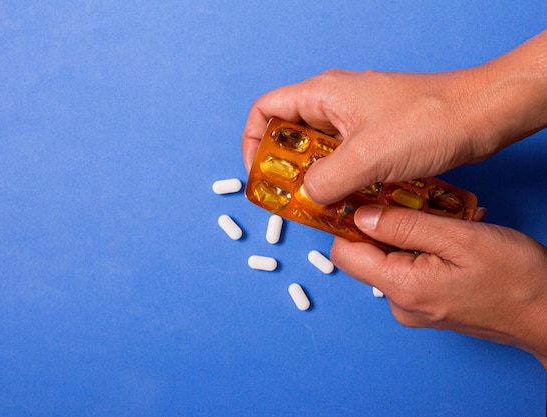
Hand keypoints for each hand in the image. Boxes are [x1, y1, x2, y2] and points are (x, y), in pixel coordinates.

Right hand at [242, 69, 493, 203]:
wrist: (481, 116)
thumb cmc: (428, 121)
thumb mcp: (366, 157)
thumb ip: (325, 181)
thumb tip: (307, 196)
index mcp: (323, 94)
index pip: (267, 110)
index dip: (254, 142)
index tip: (261, 174)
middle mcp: (336, 104)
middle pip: (292, 135)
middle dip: (287, 170)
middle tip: (291, 201)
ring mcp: (358, 120)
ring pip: (321, 153)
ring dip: (318, 181)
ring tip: (321, 208)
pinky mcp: (378, 136)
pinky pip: (348, 161)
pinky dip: (344, 183)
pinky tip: (350, 204)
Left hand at [331, 205, 546, 367]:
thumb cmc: (516, 279)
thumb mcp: (459, 238)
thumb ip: (404, 226)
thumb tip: (361, 216)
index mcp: (403, 288)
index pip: (345, 253)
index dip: (349, 223)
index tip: (365, 199)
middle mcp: (401, 304)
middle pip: (367, 255)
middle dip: (386, 226)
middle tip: (417, 205)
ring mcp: (414, 308)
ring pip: (390, 260)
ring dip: (408, 236)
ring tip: (443, 223)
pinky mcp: (427, 306)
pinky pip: (409, 271)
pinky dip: (422, 251)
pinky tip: (449, 240)